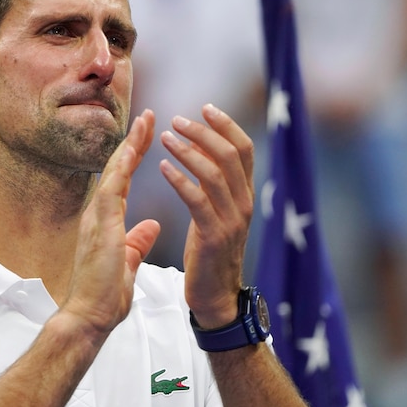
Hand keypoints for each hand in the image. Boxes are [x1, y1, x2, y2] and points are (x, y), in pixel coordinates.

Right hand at [61, 110, 160, 336]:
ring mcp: (96, 217)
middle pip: (117, 168)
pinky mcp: (99, 225)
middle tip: (148, 115)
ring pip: (114, 171)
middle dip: (133, 141)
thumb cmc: (104, 295)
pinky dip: (122, 166)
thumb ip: (137, 242)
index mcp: (106, 221)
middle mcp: (98, 213)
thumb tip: (151, 227)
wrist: (88, 316)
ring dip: (129, 144)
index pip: (122, 180)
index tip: (148, 135)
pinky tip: (133, 148)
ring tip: (146, 120)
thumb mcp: (126, 262)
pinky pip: (112, 188)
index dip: (134, 156)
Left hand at [159, 104, 254, 328]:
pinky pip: (198, 201)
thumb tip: (201, 147)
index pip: (244, 149)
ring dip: (188, 151)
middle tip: (177, 120)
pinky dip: (180, 180)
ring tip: (164, 138)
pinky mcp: (214, 237)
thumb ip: (212, 183)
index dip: (226, 125)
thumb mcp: (215, 212)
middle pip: (231, 155)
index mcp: (245, 196)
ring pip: (214, 174)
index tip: (205, 108)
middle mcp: (244, 204)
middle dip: (204, 132)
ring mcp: (232, 221)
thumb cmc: (209, 253)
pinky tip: (162, 168)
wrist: (214, 298)